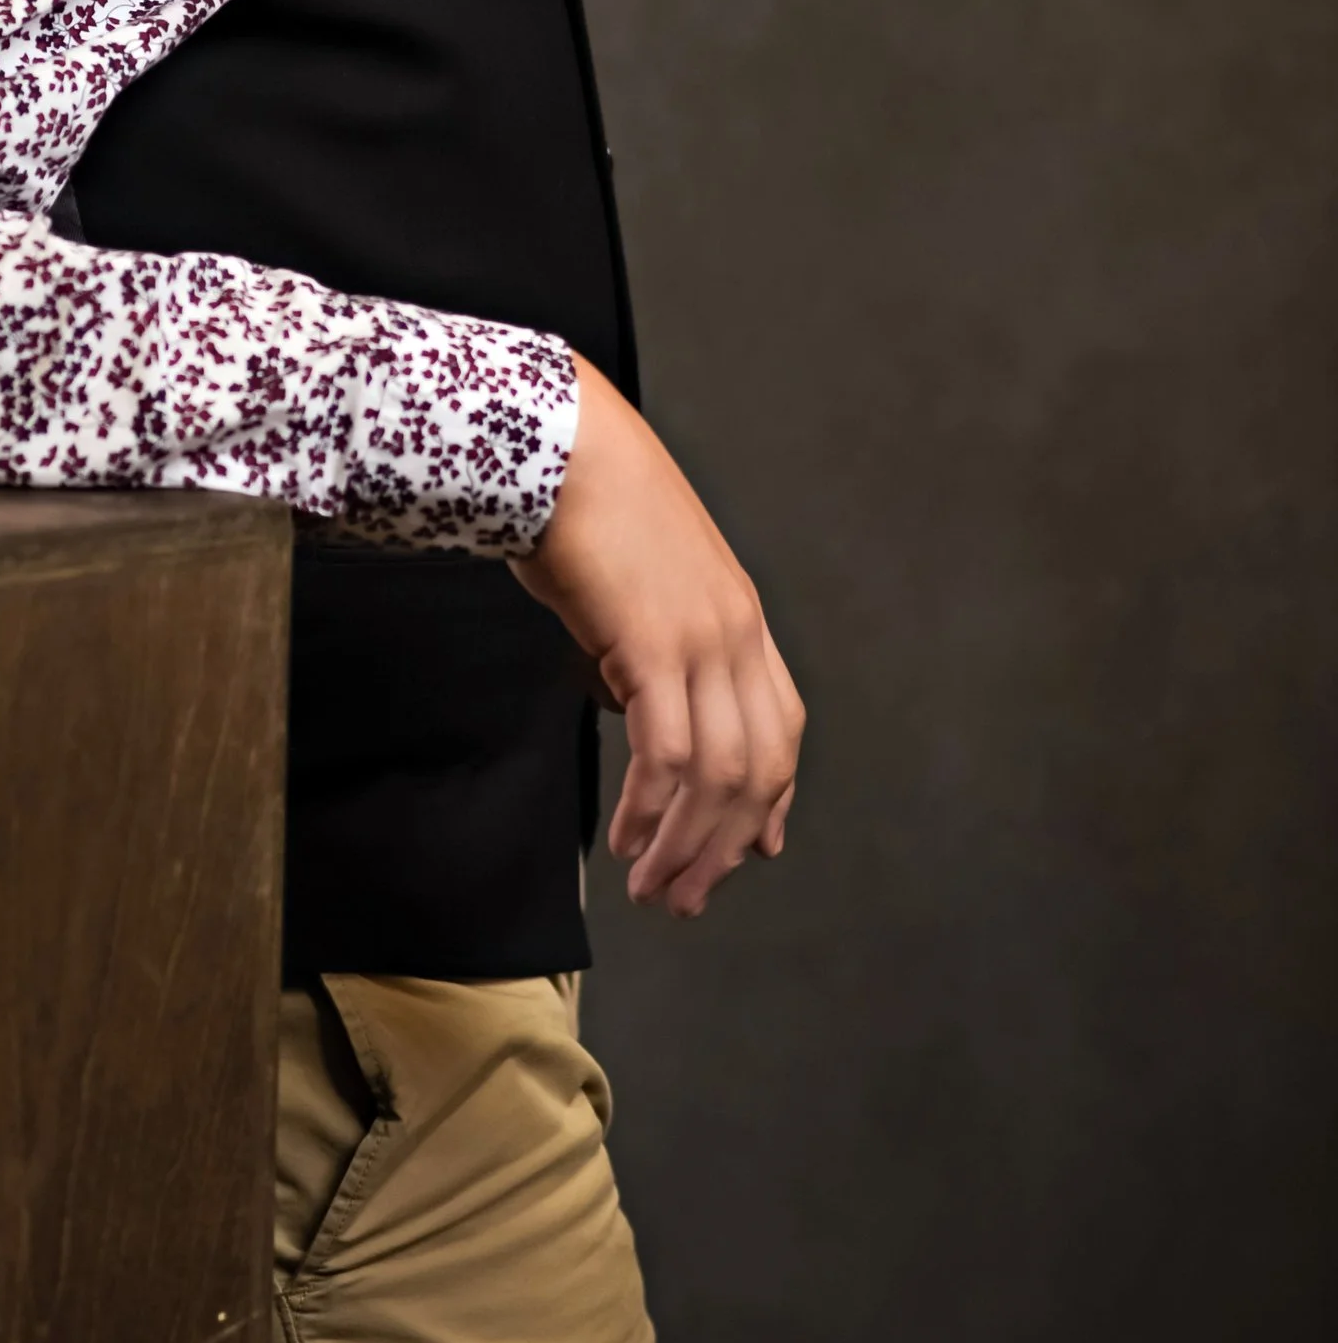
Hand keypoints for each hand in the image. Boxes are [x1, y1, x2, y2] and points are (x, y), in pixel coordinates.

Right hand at [510, 359, 803, 919]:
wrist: (559, 444)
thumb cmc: (582, 505)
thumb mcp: (639, 585)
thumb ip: (654, 647)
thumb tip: (639, 707)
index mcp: (740, 616)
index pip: (783, 729)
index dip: (773, 800)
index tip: (752, 853)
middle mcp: (736, 631)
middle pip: (759, 769)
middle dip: (724, 848)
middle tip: (682, 898)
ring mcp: (702, 637)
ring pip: (719, 775)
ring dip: (685, 846)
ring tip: (652, 887)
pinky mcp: (654, 642)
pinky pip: (669, 752)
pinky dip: (652, 808)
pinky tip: (628, 836)